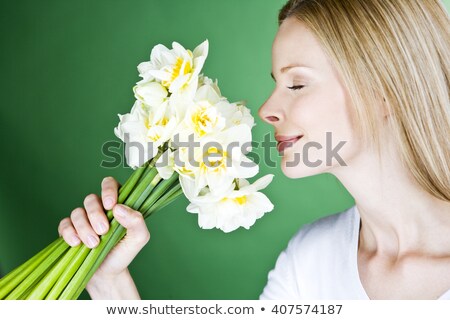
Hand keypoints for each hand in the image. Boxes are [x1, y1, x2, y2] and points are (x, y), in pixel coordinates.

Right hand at [57, 176, 149, 298]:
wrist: (108, 274)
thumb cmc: (124, 252)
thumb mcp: (139, 238)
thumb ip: (136, 221)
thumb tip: (119, 208)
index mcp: (117, 204)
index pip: (110, 184)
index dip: (108, 190)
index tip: (110, 205)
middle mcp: (99, 208)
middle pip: (91, 199)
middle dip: (95, 215)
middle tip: (103, 232)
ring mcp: (84, 218)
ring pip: (77, 212)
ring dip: (84, 228)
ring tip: (93, 244)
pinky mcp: (70, 230)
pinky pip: (64, 224)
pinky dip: (69, 233)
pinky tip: (76, 243)